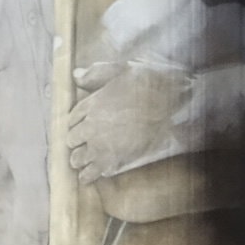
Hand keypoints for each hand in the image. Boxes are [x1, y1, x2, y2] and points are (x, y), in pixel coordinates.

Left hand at [67, 59, 196, 181]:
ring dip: (79, 159)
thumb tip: (76, 75)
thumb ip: (96, 73)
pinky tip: (89, 176)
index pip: (72, 118)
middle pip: (72, 139)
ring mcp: (100, 144)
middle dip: (76, 142)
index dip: (75, 124)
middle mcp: (91, 125)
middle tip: (80, 145)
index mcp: (92, 103)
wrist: (172, 104)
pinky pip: (92, 172)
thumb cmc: (150, 84)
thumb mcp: (121, 69)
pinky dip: (88, 175)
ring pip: (78, 158)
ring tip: (82, 162)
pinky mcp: (112, 160)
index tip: (78, 127)